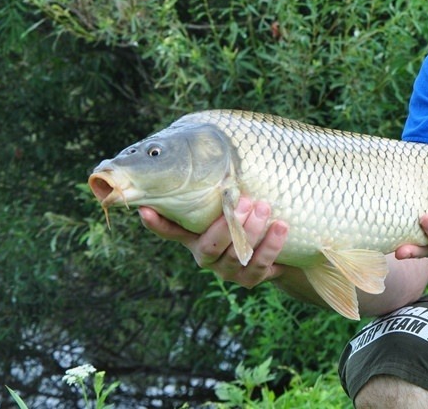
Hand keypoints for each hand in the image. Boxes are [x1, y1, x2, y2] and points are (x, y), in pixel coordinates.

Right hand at [138, 197, 289, 287]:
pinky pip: (259, 266)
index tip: (144, 209)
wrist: (283, 252)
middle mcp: (207, 255)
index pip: (171, 231)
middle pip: (209, 246)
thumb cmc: (252, 219)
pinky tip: (281, 226)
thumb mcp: (236, 204)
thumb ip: (224, 189)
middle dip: (226, 224)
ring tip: (265, 207)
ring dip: (252, 231)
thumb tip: (223, 148)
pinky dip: (271, 246)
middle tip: (246, 200)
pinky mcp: (250, 279)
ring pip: (235, 255)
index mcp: (196, 235)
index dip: (156, 223)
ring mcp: (227, 270)